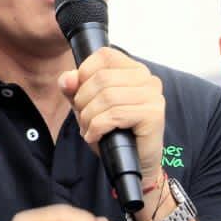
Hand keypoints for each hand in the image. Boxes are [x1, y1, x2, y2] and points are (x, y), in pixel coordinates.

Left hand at [59, 47, 165, 181]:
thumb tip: (67, 79)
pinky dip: (97, 127)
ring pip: (107, 97)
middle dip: (83, 102)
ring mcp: (153, 96)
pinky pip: (115, 114)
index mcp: (134, 70)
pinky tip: (96, 136)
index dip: (84, 73)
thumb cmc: (115, 134)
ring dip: (89, 118)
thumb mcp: (88, 107)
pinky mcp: (153, 115)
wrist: (134, 165)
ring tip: (89, 130)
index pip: (104, 55)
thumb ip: (75, 89)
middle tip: (84, 120)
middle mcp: (148, 79)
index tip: (80, 95)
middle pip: (102, 78)